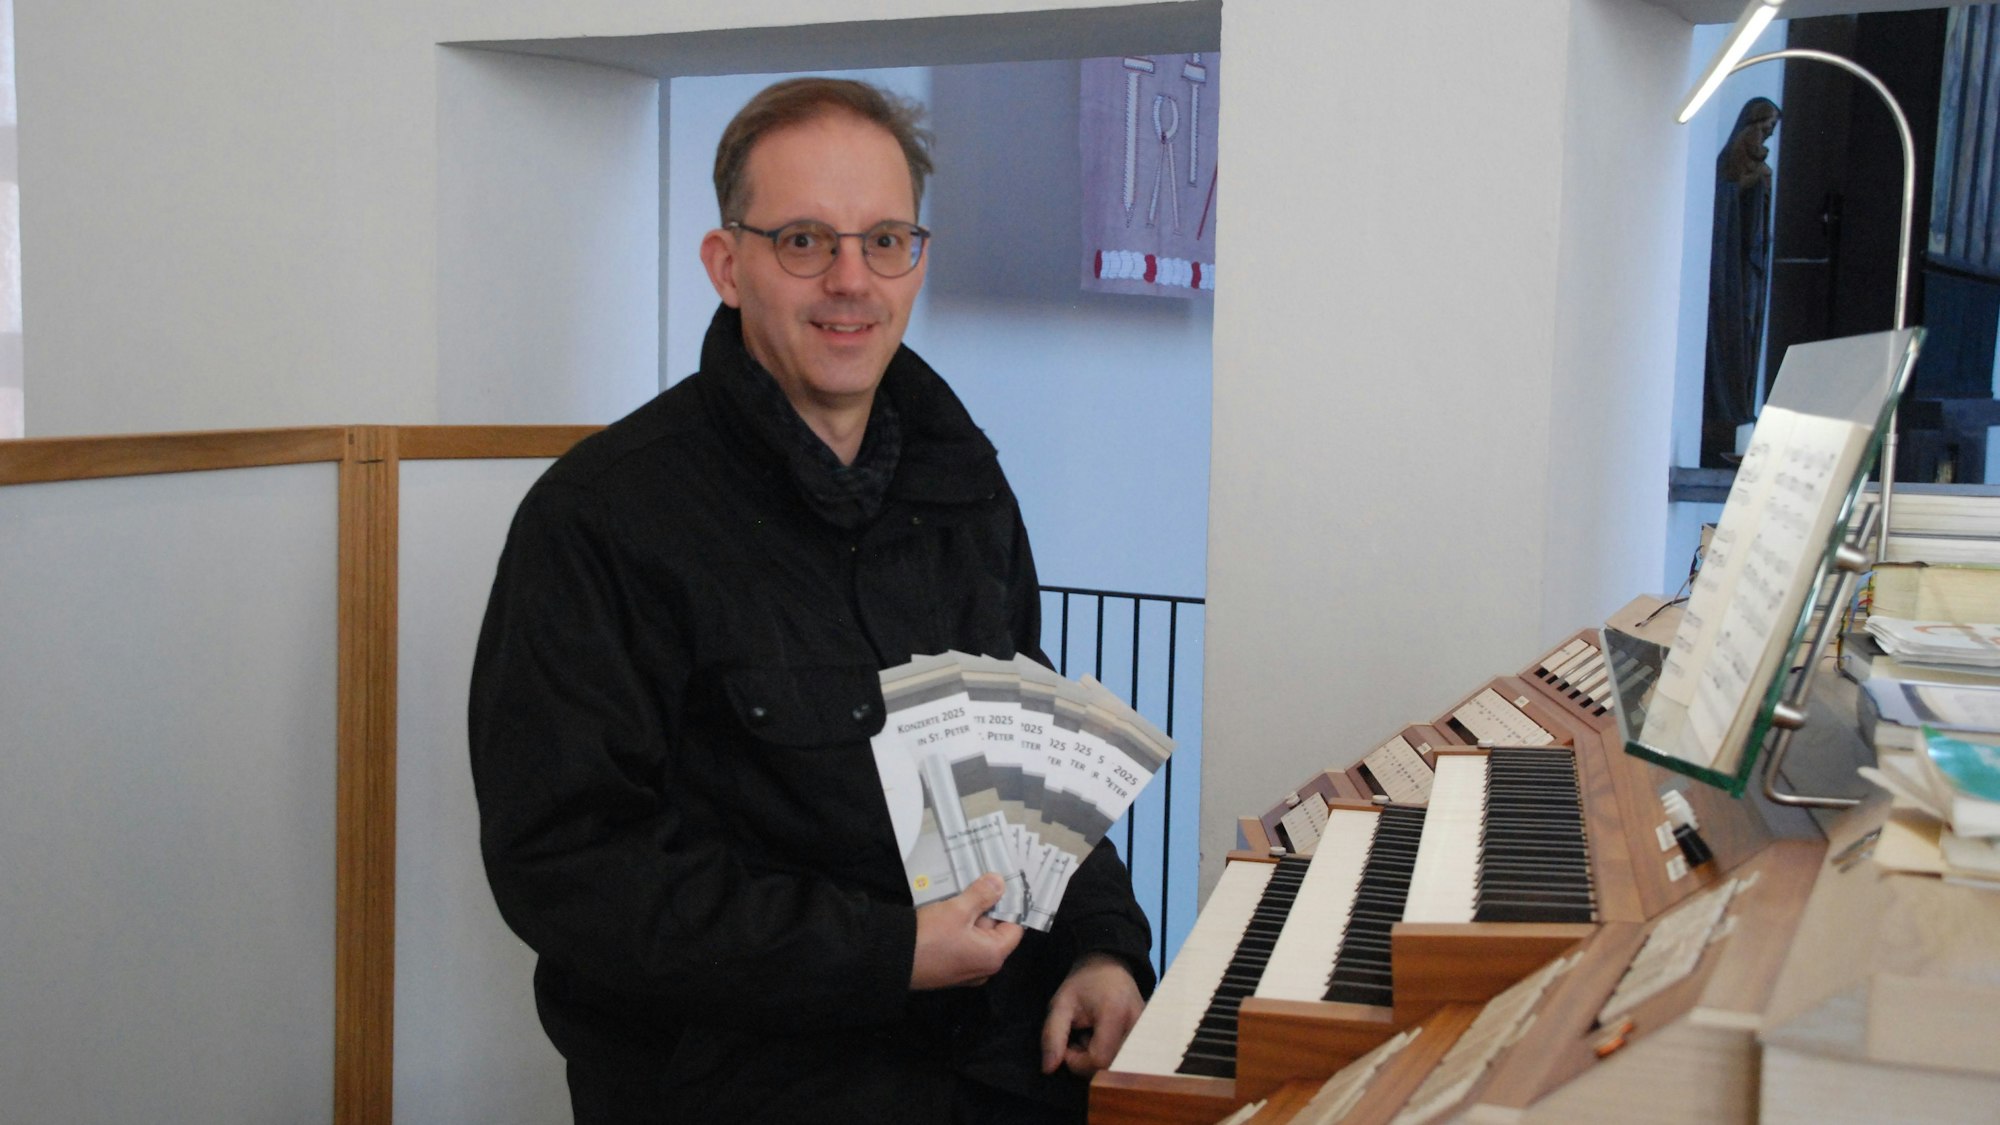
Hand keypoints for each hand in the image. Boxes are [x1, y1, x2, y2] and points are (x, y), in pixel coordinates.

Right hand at [910, 874, 1023, 989]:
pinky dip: (957, 930)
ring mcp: (965, 971)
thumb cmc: (929, 937)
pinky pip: (962, 945)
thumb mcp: (958, 909)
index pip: (1014, 927)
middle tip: (973, 887)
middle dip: (984, 909)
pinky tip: (944, 914)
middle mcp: (983, 968)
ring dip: (968, 917)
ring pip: (975, 937)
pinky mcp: (949, 970)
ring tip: (956, 898)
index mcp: (993, 956)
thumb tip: (1000, 883)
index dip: (1007, 905)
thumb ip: (982, 895)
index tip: (998, 886)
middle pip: (994, 932)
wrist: (892, 959)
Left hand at [1040, 953, 1143, 1076]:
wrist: (1109, 966)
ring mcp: (1146, 1031)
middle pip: (1111, 1066)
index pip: (1099, 1059)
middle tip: (1078, 1041)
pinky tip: (1103, 1040)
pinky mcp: (1149, 1036)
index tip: (1067, 1045)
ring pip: (1119, 1065)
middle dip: (1088, 1062)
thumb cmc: (1083, 983)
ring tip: (1090, 1038)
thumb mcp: (1060, 1004)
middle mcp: (1137, 1025)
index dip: (1077, 1061)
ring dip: (1099, 1060)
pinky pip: (1127, 1059)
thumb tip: (1048, 1069)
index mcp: (1115, 1013)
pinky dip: (1110, 1056)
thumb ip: (1052, 1035)